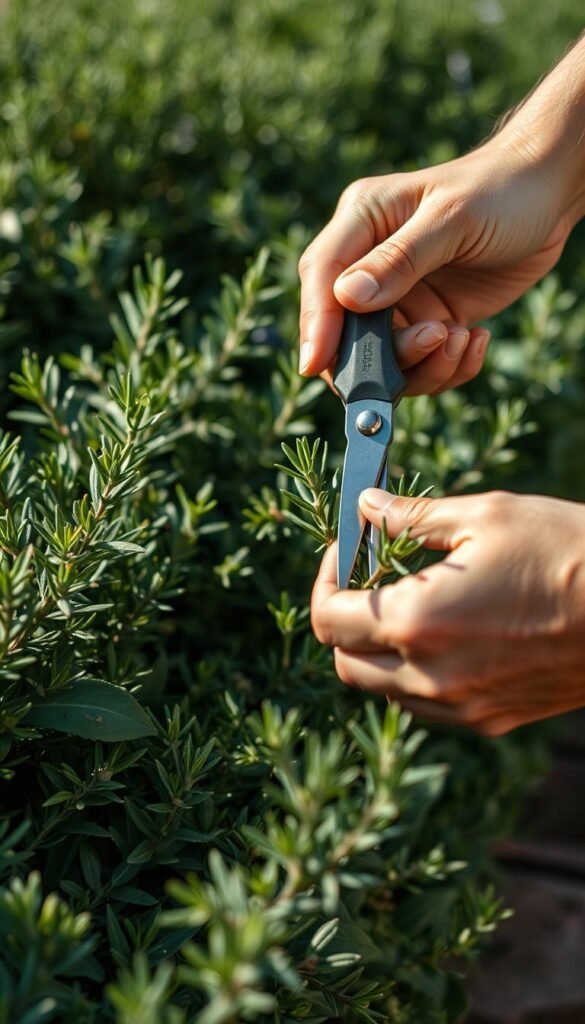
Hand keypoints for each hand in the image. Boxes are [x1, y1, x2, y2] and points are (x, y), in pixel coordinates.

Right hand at [298, 136, 572, 391]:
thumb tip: (347, 298)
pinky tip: (476, 339)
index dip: (316, 324)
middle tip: (432, 343)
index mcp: (362, 223)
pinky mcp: (431, 321)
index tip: (315, 365)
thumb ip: (400, 258)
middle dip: (380, 357)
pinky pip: (425, 366)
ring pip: (387, 360)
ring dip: (425, 365)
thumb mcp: (452, 218)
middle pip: (347, 332)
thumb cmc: (501, 189)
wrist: (550, 195)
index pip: (321, 278)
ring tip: (461, 338)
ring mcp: (402, 299)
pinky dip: (449, 367)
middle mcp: (372, 265)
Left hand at [311, 488, 584, 735]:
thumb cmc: (565, 550)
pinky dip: (417, 673)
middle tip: (371, 578)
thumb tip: (366, 507)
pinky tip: (450, 633)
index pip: (328, 619)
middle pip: (345, 664)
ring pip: (384, 689)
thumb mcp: (484, 516)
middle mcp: (430, 675)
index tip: (346, 551)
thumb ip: (412, 516)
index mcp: (417, 621)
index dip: (325, 580)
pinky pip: (428, 704)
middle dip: (343, 620)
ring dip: (379, 650)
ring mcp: (463, 705)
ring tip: (414, 602)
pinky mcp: (493, 718)